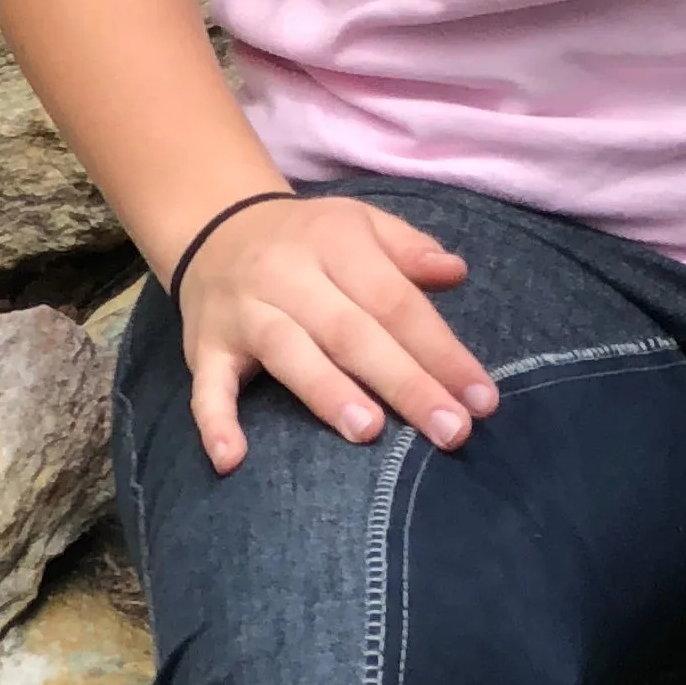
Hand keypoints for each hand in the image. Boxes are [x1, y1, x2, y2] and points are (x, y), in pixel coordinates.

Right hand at [173, 194, 498, 473]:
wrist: (217, 227)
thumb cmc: (309, 239)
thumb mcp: (362, 225)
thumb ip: (409, 250)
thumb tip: (458, 273)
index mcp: (337, 241)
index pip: (396, 299)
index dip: (441, 350)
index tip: (481, 399)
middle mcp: (290, 274)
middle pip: (352, 331)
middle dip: (405, 382)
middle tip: (451, 431)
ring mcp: (245, 311)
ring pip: (289, 351)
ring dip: (327, 392)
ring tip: (369, 432)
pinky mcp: (204, 347)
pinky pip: (207, 386)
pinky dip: (216, 422)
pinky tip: (231, 459)